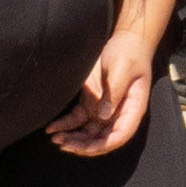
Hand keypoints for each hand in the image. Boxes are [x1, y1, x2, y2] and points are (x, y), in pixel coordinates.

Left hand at [60, 11, 153, 155]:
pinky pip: (77, 120)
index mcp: (132, 109)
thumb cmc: (129, 52)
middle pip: (101, 138)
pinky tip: (53, 128)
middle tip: (64, 144)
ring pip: (88, 133)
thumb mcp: (123, 68)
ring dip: (73, 138)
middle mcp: (118, 114)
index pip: (120, 135)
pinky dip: (66, 126)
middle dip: (83, 145)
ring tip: (55, 138)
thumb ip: (114, 91)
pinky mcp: (91, 102)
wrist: (126, 40)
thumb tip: (103, 116)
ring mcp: (104, 109)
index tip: (85, 146)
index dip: (104, 144)